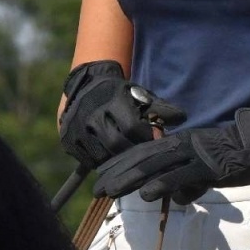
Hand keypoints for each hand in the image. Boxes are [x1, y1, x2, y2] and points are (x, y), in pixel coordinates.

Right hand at [58, 60, 184, 171]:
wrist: (86, 85)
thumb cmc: (121, 94)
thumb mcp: (141, 95)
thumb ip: (161, 107)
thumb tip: (182, 119)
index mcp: (112, 100)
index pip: (132, 126)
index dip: (145, 138)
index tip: (153, 142)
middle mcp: (92, 113)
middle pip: (115, 143)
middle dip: (132, 153)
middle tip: (141, 157)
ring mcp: (76, 127)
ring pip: (100, 155)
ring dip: (116, 161)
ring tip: (128, 160)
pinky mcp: (67, 139)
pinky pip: (86, 160)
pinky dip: (101, 163)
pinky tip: (111, 160)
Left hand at [93, 106, 249, 204]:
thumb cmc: (245, 157)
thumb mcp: (212, 172)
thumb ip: (193, 182)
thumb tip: (179, 197)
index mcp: (186, 143)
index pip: (147, 152)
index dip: (124, 164)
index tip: (103, 176)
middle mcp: (187, 144)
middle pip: (144, 158)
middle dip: (117, 173)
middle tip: (96, 189)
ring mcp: (198, 154)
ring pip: (156, 166)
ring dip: (130, 179)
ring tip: (108, 191)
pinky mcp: (211, 166)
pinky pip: (182, 176)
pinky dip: (162, 185)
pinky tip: (145, 194)